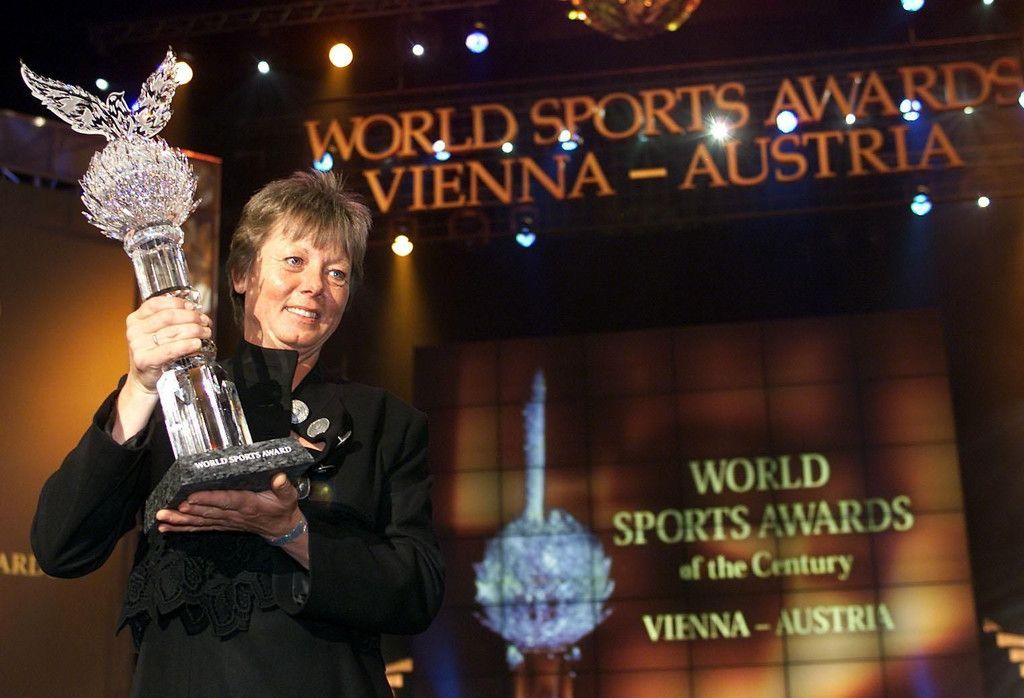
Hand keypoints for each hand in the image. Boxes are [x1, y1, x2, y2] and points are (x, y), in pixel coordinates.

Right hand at [125, 294, 211, 394]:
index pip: (156, 303)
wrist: (144, 379)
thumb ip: (170, 320)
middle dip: (191, 317)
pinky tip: (196, 344)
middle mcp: (135, 331)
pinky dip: (186, 345)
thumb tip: (193, 309)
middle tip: (204, 322)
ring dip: (195, 331)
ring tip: (205, 333)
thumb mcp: (156, 332)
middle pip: (168, 317)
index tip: (192, 307)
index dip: (178, 303)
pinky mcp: (145, 360)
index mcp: (136, 319)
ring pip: (172, 332)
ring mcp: (138, 346)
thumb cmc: (154, 354)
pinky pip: (170, 349)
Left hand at [155, 473, 301, 540]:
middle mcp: (234, 515)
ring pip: (200, 522)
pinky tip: (168, 528)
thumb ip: (284, 487)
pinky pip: (201, 528)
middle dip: (184, 512)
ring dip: (179, 521)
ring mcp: (226, 522)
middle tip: (166, 510)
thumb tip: (279, 477)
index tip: (191, 498)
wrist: (281, 529)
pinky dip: (184, 529)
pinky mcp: (222, 526)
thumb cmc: (282, 509)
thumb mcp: (288, 497)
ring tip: (161, 519)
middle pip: (206, 514)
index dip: (208, 500)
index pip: (225, 501)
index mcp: (248, 505)